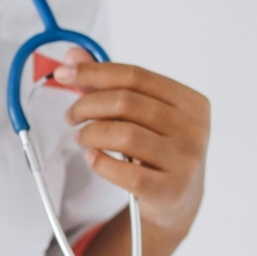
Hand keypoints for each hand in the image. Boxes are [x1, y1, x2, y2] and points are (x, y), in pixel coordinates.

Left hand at [53, 48, 209, 231]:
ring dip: (91, 134)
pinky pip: (126, 173)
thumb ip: (105, 84)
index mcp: (189, 101)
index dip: (93, 71)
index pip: (135, 76)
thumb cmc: (155, 149)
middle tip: (70, 116)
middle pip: (126, 102)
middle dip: (87, 105)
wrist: (177, 200)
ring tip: (81, 138)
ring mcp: (185, 161)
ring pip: (124, 135)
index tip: (62, 73)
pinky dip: (101, 163)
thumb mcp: (138, 115)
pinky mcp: (170, 190)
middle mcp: (193, 128)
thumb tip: (71, 55)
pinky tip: (92, 158)